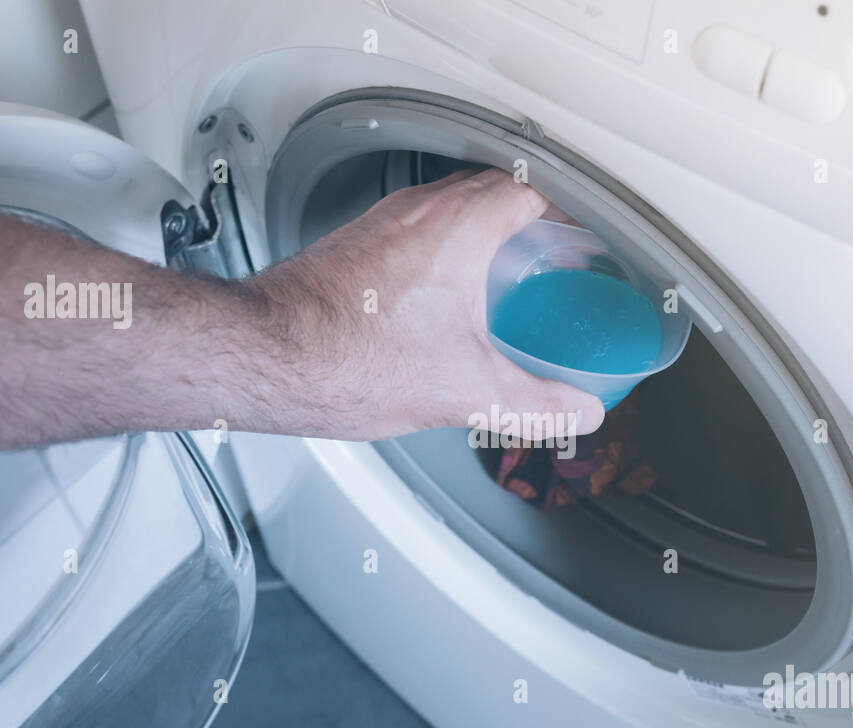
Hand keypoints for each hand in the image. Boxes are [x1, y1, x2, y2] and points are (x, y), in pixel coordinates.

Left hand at [247, 168, 606, 441]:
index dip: (569, 211)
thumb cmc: (347, 358)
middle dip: (533, 221)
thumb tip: (579, 413)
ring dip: (485, 231)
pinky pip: (416, 230)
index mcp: (459, 227)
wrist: (265, 358)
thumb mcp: (467, 391)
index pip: (533, 190)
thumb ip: (536, 405)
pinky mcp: (353, 245)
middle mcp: (419, 211)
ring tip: (507, 274)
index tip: (588, 234)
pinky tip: (444, 296)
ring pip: (450, 207)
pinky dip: (444, 249)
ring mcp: (382, 224)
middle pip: (494, 191)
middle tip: (556, 254)